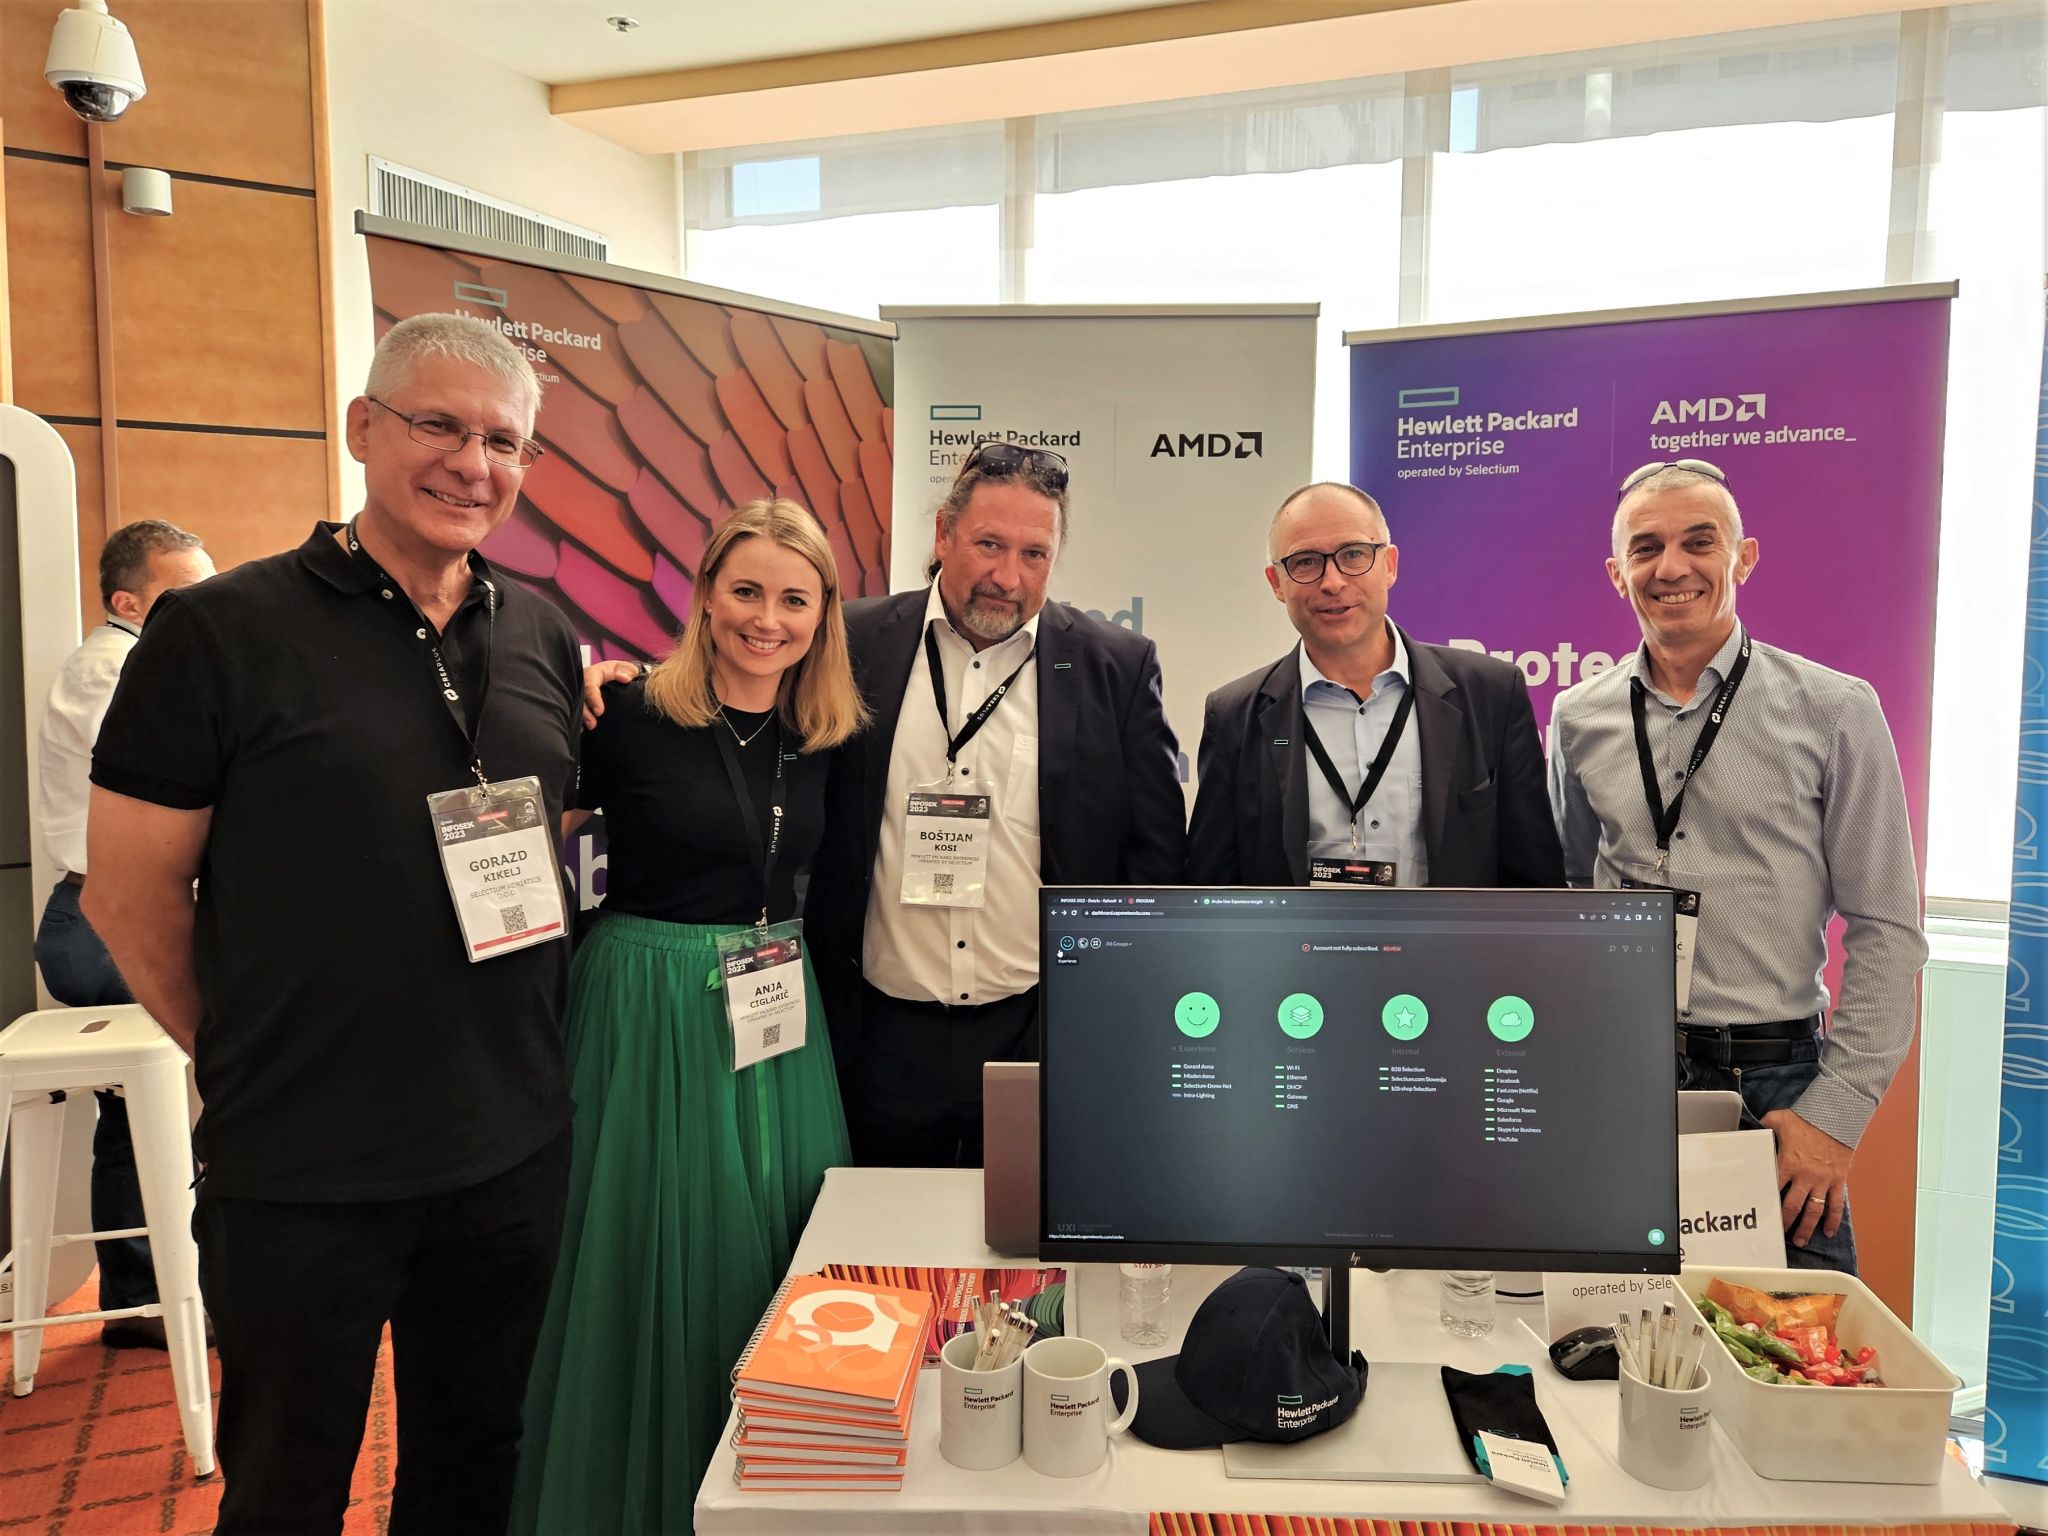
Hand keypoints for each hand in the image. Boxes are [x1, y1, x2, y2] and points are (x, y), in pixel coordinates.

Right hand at [581, 661, 639, 728]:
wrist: (617, 678)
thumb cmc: (621, 673)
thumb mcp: (626, 669)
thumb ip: (627, 671)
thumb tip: (624, 678)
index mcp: (593, 674)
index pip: (589, 685)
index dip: (593, 698)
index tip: (600, 711)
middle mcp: (583, 684)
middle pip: (578, 698)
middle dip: (584, 712)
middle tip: (592, 724)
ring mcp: (580, 695)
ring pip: (575, 706)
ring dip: (582, 718)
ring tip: (590, 728)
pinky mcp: (581, 704)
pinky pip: (576, 713)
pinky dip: (580, 722)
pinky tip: (584, 731)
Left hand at [1761, 1108, 1852, 1248]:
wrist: (1836, 1117)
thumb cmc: (1806, 1119)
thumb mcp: (1777, 1120)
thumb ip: (1763, 1128)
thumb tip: (1750, 1132)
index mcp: (1787, 1163)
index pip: (1773, 1187)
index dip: (1766, 1202)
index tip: (1761, 1214)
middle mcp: (1805, 1176)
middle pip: (1792, 1205)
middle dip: (1785, 1222)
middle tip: (1779, 1235)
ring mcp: (1823, 1180)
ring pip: (1814, 1210)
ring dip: (1807, 1227)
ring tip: (1801, 1240)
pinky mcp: (1838, 1180)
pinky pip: (1836, 1204)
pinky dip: (1833, 1219)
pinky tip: (1829, 1231)